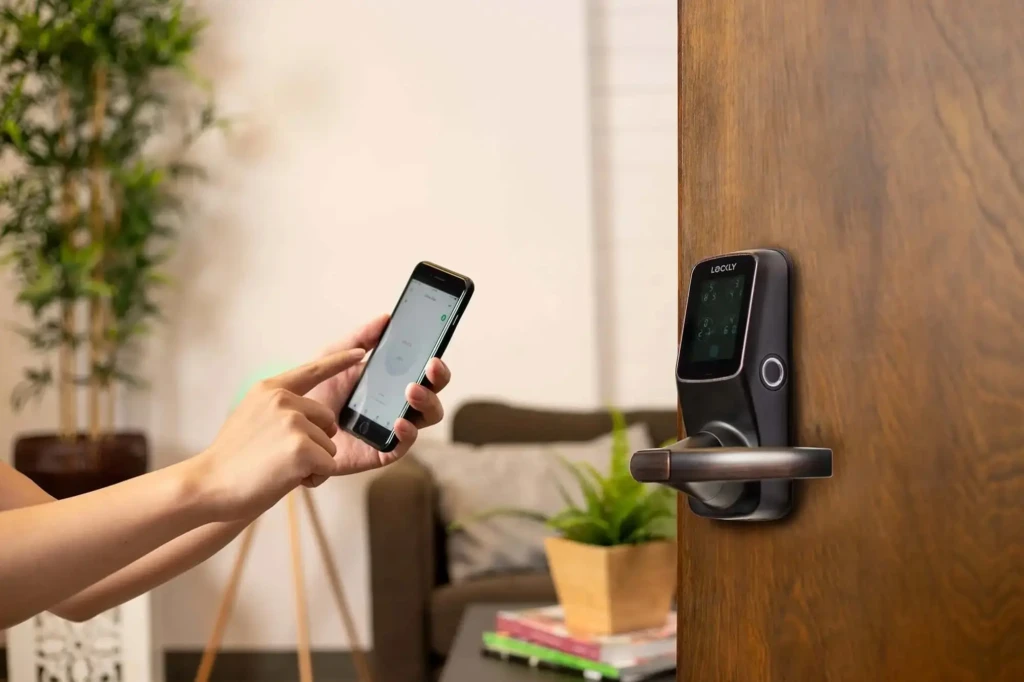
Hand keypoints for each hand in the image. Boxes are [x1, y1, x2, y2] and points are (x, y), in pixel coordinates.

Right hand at [192, 348, 366, 520]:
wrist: (208, 484)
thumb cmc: (232, 459)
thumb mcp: (250, 415)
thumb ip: (277, 408)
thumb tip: (306, 414)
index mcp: (270, 389)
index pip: (312, 370)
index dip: (339, 361)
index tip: (362, 351)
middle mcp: (282, 400)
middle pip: (327, 420)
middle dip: (316, 442)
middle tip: (283, 457)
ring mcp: (293, 422)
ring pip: (329, 445)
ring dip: (313, 463)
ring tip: (280, 469)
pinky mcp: (302, 448)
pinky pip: (328, 464)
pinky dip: (314, 477)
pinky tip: (288, 479)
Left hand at [303, 314, 452, 483]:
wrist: (293, 428)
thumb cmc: (315, 393)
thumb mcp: (333, 357)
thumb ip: (358, 338)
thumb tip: (386, 318)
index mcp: (392, 381)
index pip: (425, 371)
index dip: (435, 362)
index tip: (434, 352)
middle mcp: (399, 403)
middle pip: (433, 392)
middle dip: (438, 378)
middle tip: (430, 366)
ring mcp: (393, 428)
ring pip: (427, 417)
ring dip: (427, 402)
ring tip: (412, 390)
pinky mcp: (383, 450)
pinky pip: (404, 444)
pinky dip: (407, 433)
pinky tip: (398, 422)